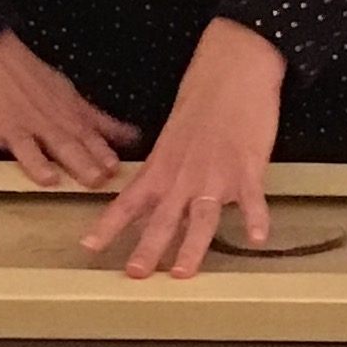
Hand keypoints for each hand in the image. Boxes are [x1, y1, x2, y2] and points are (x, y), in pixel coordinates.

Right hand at [0, 31, 138, 186]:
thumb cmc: (29, 76)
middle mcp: (39, 125)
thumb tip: (133, 137)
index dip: (101, 154)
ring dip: (36, 163)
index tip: (114, 170)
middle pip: (62, 145)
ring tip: (48, 178)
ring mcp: (8, 127)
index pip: (86, 138)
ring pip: (24, 147)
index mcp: (61, 117)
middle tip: (93, 180)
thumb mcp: (69, 94)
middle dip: (80, 162)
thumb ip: (98, 120)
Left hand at [82, 18, 284, 280]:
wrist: (232, 71)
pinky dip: (256, 218)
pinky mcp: (246, 168)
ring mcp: (215, 174)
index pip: (128, 201)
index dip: (108, 225)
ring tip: (182, 273)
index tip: (89, 247)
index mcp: (162, 167)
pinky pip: (252, 199)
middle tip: (135, 275)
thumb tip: (153, 196)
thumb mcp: (172, 138)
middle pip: (162, 218)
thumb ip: (164, 171)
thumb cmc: (203, 101)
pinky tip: (257, 239)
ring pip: (201, 218)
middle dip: (147, 249)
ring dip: (191, 247)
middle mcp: (183, 176)